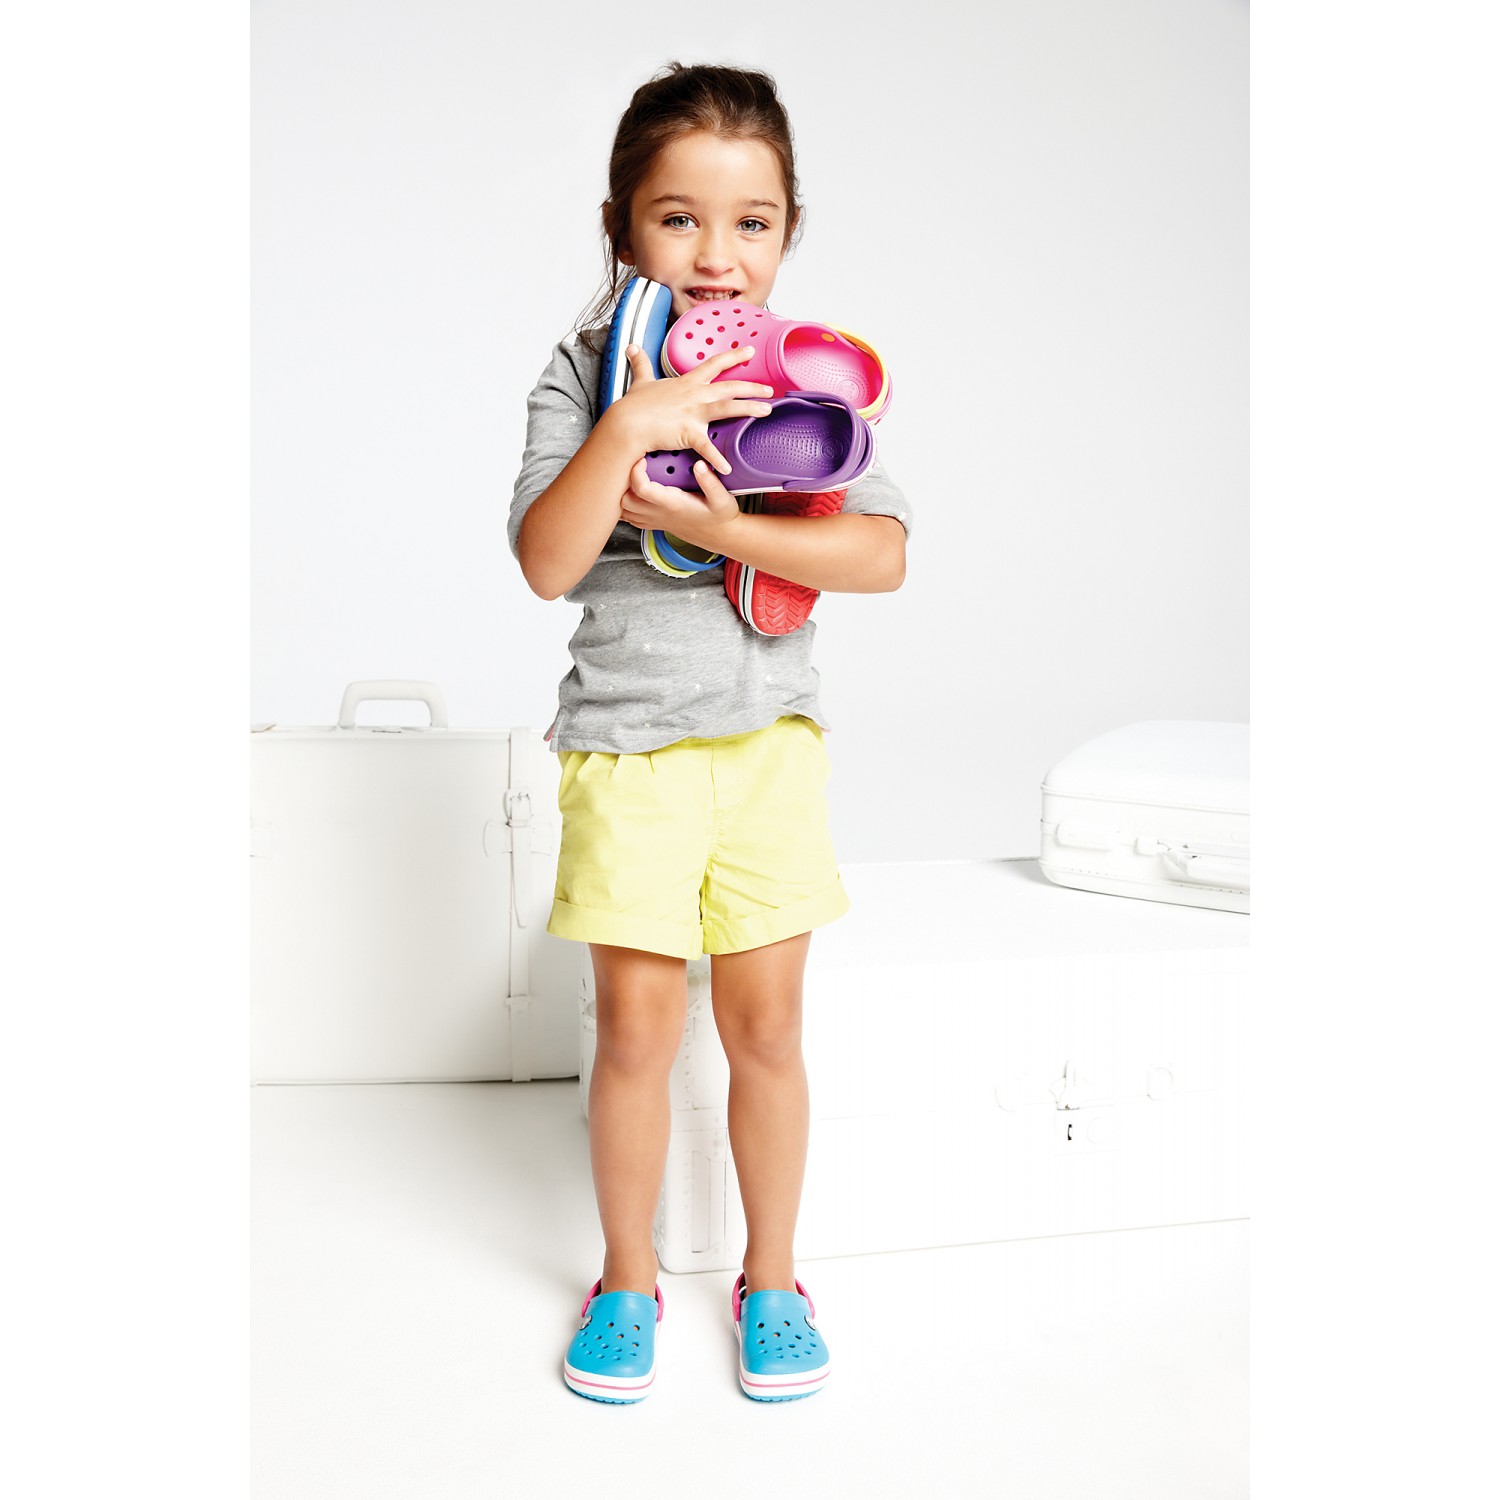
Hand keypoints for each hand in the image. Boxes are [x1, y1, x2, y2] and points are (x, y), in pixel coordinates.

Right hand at [610, 343, 774, 475]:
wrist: (626, 422)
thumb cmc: (634, 406)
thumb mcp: (640, 381)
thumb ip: (640, 364)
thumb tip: (632, 348)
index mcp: (686, 383)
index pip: (714, 364)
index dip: (733, 356)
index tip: (749, 352)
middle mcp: (694, 394)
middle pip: (729, 386)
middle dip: (752, 386)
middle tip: (770, 389)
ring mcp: (693, 412)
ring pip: (728, 407)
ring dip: (749, 408)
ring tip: (767, 411)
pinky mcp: (688, 432)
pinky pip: (706, 446)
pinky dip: (717, 458)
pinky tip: (728, 468)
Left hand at [620, 456, 742, 554]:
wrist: (720, 535)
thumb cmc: (721, 516)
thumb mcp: (722, 498)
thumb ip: (711, 482)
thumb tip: (700, 464)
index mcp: (672, 504)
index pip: (642, 489)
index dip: (636, 472)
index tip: (642, 459)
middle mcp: (659, 514)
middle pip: (625, 500)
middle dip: (623, 481)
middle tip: (633, 464)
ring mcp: (654, 520)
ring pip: (624, 510)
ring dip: (621, 492)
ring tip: (632, 475)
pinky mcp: (654, 523)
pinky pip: (630, 517)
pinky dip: (625, 504)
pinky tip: (634, 490)